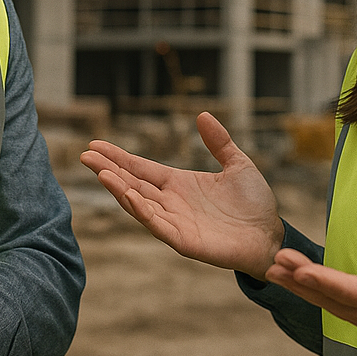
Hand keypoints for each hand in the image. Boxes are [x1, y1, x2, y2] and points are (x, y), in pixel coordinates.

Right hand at [80, 112, 283, 278]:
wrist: (272, 236)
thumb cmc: (254, 204)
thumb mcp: (237, 164)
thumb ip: (219, 142)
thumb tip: (202, 114)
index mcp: (178, 183)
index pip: (141, 168)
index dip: (118, 157)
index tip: (95, 145)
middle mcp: (171, 202)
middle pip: (133, 183)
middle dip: (109, 170)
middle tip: (85, 156)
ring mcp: (175, 222)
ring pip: (139, 204)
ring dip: (119, 190)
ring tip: (101, 174)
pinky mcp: (185, 241)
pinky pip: (158, 225)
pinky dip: (142, 211)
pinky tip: (128, 196)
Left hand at [265, 197, 356, 355]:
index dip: (330, 283)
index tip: (302, 271)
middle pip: (340, 302)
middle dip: (306, 282)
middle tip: (277, 262)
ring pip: (335, 309)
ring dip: (305, 290)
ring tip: (275, 270)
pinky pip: (341, 311)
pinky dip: (317, 296)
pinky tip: (296, 282)